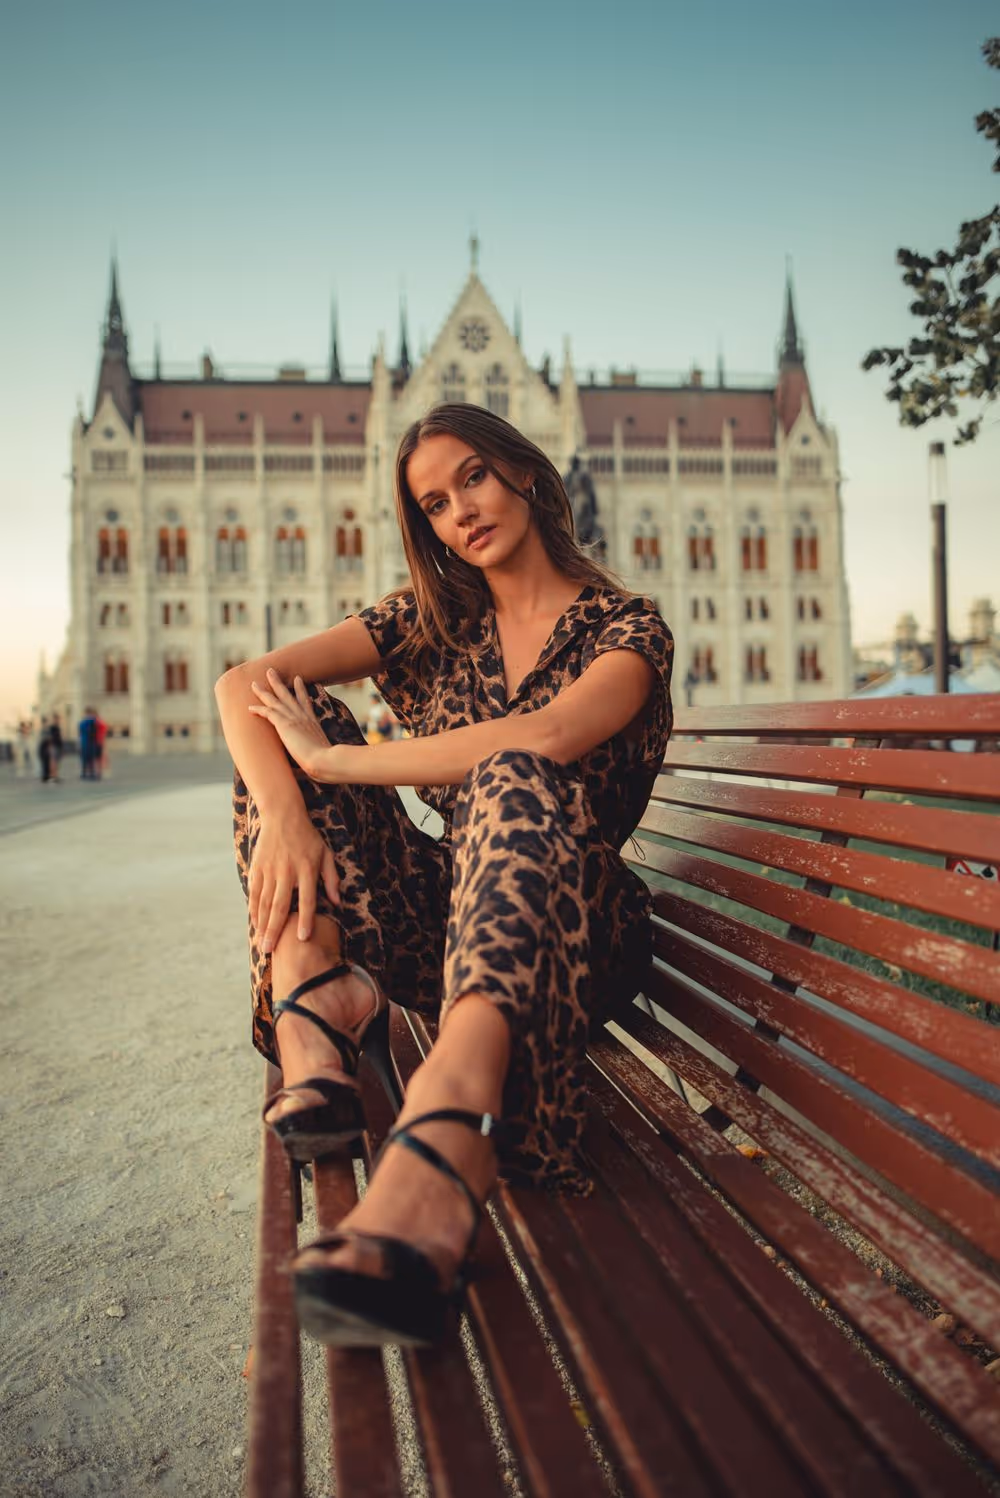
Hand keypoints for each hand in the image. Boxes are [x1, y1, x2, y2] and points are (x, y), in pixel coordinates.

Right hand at [248, 811, 339, 954]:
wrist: (282, 815)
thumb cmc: (308, 837)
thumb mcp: (326, 853)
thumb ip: (331, 878)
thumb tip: (338, 903)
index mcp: (307, 869)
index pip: (306, 899)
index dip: (305, 919)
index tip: (302, 937)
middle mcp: (287, 871)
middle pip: (280, 905)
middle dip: (275, 930)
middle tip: (270, 950)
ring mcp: (270, 870)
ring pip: (264, 902)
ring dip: (262, 924)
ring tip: (262, 942)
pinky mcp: (257, 867)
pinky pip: (254, 892)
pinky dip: (253, 909)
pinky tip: (255, 923)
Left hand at [249, 670, 333, 779]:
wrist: (324, 761)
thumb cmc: (325, 764)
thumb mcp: (320, 756)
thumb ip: (311, 760)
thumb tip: (304, 773)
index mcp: (313, 723)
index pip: (305, 702)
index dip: (301, 690)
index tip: (298, 679)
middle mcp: (303, 717)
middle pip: (289, 695)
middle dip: (279, 683)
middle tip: (271, 671)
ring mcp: (294, 719)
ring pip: (276, 700)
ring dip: (264, 690)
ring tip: (254, 682)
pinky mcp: (285, 724)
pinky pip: (268, 713)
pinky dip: (259, 709)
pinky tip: (249, 707)